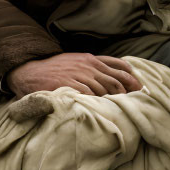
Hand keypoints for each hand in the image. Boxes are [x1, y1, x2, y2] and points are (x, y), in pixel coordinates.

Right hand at [6, 53, 142, 98]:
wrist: (30, 71)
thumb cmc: (54, 69)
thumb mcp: (76, 61)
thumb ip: (92, 67)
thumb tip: (111, 76)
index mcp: (90, 59)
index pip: (117, 66)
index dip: (131, 77)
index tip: (140, 87)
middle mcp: (87, 66)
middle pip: (114, 80)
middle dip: (127, 91)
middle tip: (136, 102)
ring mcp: (78, 75)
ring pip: (103, 88)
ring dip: (113, 99)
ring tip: (121, 109)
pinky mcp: (68, 85)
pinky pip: (87, 94)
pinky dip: (96, 102)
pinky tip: (101, 109)